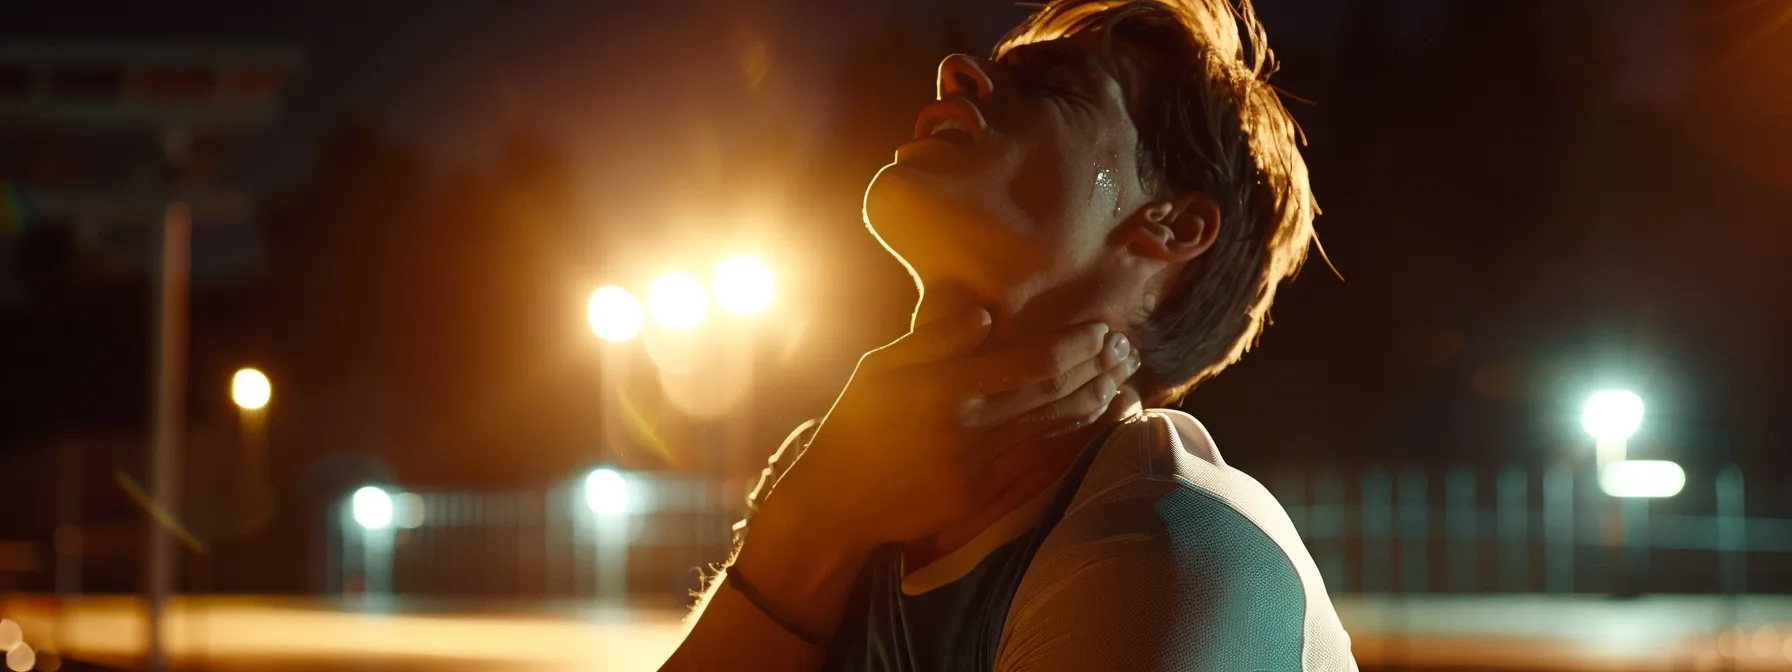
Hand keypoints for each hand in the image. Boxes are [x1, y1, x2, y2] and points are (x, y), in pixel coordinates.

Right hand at [760, 306, 1142, 551]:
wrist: (835, 502)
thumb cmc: (854, 424)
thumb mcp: (878, 368)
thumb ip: (932, 338)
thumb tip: (985, 314)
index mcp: (942, 389)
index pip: (1031, 363)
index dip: (1076, 345)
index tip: (1103, 329)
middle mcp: (966, 428)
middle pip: (1053, 394)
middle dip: (1098, 368)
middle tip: (1128, 348)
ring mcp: (976, 468)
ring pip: (1054, 430)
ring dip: (1095, 402)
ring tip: (1125, 379)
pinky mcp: (980, 497)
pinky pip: (1040, 464)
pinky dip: (1074, 441)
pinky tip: (1096, 424)